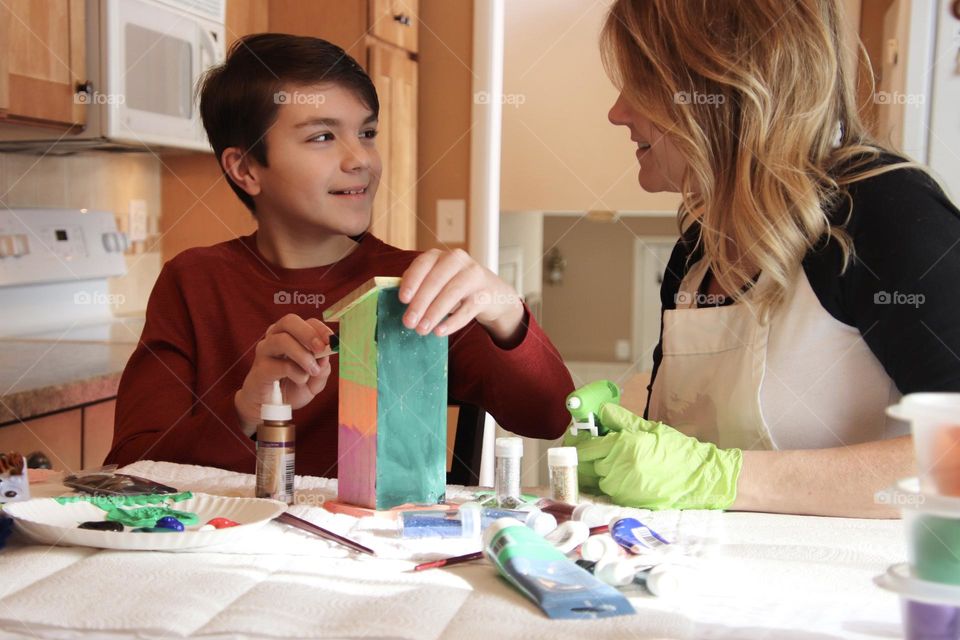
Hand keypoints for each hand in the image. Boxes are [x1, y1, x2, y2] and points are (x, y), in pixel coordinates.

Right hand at [235, 314, 333, 433]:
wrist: (272, 408)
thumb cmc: (293, 388)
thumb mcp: (315, 380)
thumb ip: (322, 369)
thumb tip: (325, 357)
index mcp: (292, 335)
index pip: (308, 322)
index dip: (321, 329)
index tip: (332, 341)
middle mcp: (275, 337)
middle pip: (289, 321)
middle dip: (309, 333)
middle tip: (321, 349)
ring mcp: (265, 351)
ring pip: (282, 340)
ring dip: (303, 355)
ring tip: (313, 371)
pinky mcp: (260, 369)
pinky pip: (279, 365)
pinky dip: (296, 373)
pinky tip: (301, 380)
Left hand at [398, 248, 524, 346]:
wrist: (492, 292)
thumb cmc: (455, 287)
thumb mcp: (437, 281)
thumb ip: (419, 285)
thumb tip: (400, 302)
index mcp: (440, 256)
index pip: (423, 264)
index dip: (412, 281)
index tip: (402, 299)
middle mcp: (458, 260)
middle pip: (436, 280)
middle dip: (420, 303)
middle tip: (408, 323)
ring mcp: (474, 275)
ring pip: (452, 293)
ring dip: (434, 313)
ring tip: (422, 330)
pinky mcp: (485, 293)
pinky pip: (468, 309)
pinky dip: (453, 322)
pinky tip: (440, 331)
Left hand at [568, 403, 742, 509]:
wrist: (699, 478)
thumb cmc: (677, 451)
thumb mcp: (649, 429)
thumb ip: (621, 420)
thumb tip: (602, 410)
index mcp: (622, 447)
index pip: (586, 448)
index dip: (577, 444)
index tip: (575, 441)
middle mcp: (617, 469)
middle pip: (586, 465)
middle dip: (585, 458)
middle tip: (589, 451)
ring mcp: (621, 488)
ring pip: (597, 480)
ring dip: (598, 472)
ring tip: (611, 463)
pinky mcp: (627, 502)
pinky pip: (608, 491)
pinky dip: (608, 484)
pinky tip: (620, 476)